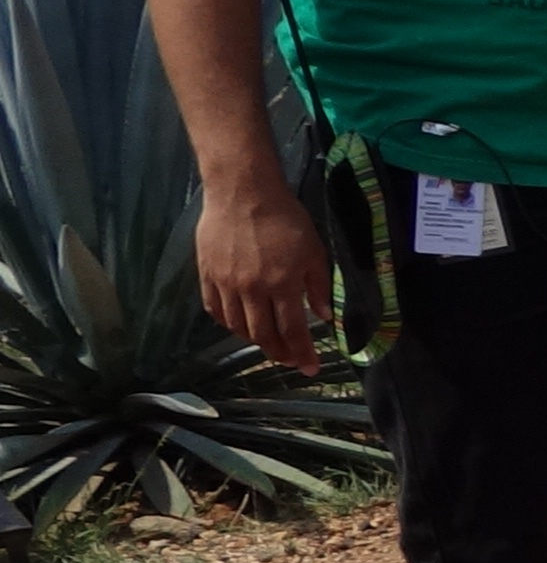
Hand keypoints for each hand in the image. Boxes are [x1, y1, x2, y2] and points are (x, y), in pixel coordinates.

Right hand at [195, 169, 329, 371]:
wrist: (242, 192)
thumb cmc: (286, 219)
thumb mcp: (314, 251)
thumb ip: (318, 287)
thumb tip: (324, 318)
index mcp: (282, 284)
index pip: (293, 330)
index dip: (302, 354)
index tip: (310, 369)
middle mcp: (251, 290)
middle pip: (263, 335)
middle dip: (279, 353)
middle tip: (289, 359)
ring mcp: (225, 283)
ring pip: (237, 326)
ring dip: (254, 340)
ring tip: (268, 343)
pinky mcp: (206, 275)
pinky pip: (214, 310)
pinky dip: (228, 323)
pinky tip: (239, 324)